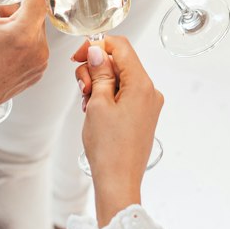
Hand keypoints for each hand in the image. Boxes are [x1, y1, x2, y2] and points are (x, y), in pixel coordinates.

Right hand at [71, 36, 162, 224]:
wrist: (118, 182)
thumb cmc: (109, 149)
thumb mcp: (98, 103)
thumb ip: (100, 72)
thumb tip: (98, 51)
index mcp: (142, 84)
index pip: (121, 47)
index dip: (97, 46)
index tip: (79, 56)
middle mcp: (150, 92)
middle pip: (120, 63)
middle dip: (96, 69)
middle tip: (83, 89)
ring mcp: (148, 105)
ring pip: (120, 79)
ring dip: (100, 85)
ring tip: (88, 106)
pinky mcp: (142, 116)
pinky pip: (124, 95)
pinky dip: (107, 97)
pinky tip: (95, 112)